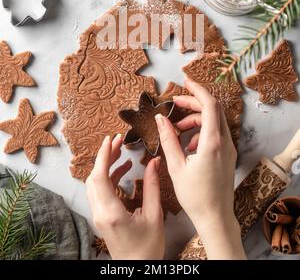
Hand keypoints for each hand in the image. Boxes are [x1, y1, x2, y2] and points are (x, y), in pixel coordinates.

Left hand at [86, 134, 164, 259]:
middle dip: (104, 156)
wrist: (136, 270)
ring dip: (106, 166)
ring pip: (95, 184)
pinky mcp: (101, 218)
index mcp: (111, 212)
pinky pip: (100, 192)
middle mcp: (100, 213)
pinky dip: (109, 178)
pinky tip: (124, 170)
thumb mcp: (154, 215)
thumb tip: (154, 162)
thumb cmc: (147, 248)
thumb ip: (152, 186)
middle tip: (118, 140)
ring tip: (122, 152)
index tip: (110, 139)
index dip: (103, 155)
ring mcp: (98, 216)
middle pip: (94, 177)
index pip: (99, 177)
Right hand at [155, 78, 245, 259]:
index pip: (210, 104)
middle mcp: (225, 142)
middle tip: (175, 105)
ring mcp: (229, 149)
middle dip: (194, 103)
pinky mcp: (228, 155)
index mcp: (212, 142)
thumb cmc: (195, 196)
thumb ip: (167, 139)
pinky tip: (189, 144)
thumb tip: (160, 119)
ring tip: (178, 129)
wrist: (215, 217)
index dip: (198, 89)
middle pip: (213, 110)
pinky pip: (216, 134)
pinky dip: (202, 131)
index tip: (185, 81)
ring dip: (196, 118)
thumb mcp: (175, 166)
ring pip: (215, 121)